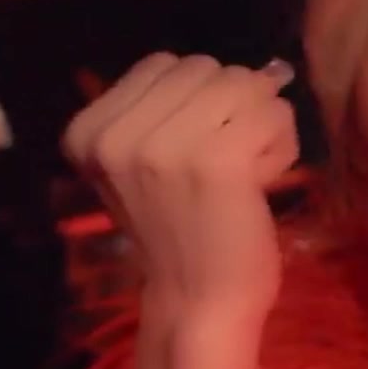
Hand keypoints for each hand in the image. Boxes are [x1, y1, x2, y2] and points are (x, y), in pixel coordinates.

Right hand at [61, 53, 298, 332]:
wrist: (199, 304)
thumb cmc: (182, 234)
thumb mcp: (147, 165)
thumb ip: (175, 110)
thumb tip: (266, 69)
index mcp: (87, 131)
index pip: (164, 64)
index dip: (197, 101)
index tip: (190, 155)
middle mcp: (116, 135)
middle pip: (204, 68)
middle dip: (230, 109)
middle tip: (222, 168)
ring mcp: (163, 145)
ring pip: (243, 83)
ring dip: (259, 124)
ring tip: (241, 175)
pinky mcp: (215, 159)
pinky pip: (272, 112)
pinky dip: (280, 144)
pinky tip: (259, 184)